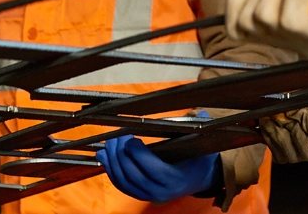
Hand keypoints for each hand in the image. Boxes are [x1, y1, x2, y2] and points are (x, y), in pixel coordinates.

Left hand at [96, 135, 219, 203]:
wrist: (197, 179)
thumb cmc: (199, 160)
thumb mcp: (202, 146)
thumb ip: (198, 129)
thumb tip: (201, 113)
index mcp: (176, 179)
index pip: (154, 170)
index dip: (138, 155)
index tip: (130, 139)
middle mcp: (161, 191)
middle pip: (134, 175)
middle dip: (121, 154)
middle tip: (117, 136)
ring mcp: (149, 195)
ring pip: (124, 181)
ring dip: (112, 161)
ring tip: (109, 143)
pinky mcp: (140, 194)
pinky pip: (121, 185)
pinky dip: (110, 170)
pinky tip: (104, 156)